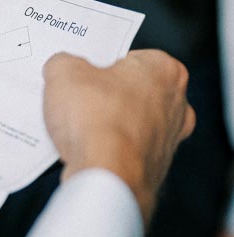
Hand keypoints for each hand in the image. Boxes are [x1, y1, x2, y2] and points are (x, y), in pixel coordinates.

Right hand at [42, 50, 195, 225]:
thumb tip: (61, 68)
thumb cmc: (97, 122)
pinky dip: (106, 151)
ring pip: (127, 123)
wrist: (105, 179)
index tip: (79, 74)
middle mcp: (176, 104)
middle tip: (75, 99)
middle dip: (103, 95)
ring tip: (76, 128)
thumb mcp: (64, 73)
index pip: (127, 58)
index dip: (98, 66)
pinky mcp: (155, 168)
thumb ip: (63, 62)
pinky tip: (85, 151)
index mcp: (165, 70)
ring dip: (104, 125)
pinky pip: (124, 151)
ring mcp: (169, 140)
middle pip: (129, 91)